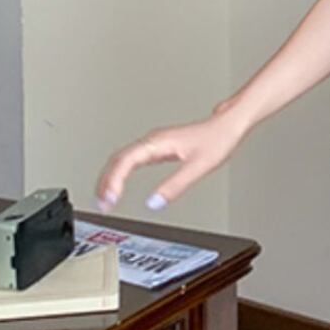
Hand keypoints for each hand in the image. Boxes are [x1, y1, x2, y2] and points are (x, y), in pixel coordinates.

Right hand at [94, 101, 249, 212]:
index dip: (112, 181)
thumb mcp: (197, 167)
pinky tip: (120, 184)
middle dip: (106, 182)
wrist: (228, 125)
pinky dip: (122, 173)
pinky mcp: (159, 148)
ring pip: (122, 159)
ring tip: (105, 198)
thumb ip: (174, 186)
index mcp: (157, 143)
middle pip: (117, 160)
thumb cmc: (217, 140)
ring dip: (111, 178)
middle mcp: (152, 141)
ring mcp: (154, 143)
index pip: (124, 162)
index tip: (108, 199)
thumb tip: (153, 203)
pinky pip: (132, 160)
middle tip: (102, 204)